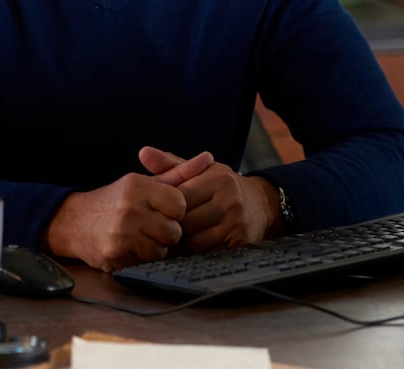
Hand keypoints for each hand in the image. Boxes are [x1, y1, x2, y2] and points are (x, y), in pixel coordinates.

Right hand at [42, 150, 213, 271]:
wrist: (74, 221)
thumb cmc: (115, 200)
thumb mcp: (143, 181)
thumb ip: (178, 173)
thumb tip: (208, 157)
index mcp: (138, 186)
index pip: (180, 205)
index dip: (175, 210)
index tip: (163, 209)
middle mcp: (129, 208)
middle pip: (174, 231)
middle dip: (167, 231)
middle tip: (151, 224)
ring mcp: (121, 233)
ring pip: (162, 250)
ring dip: (155, 247)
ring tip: (140, 235)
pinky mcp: (115, 255)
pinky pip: (145, 263)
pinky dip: (141, 258)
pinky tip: (130, 247)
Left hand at [139, 146, 278, 252]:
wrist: (261, 204)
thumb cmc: (223, 186)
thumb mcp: (202, 170)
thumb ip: (171, 163)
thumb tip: (142, 152)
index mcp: (218, 179)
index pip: (180, 197)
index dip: (166, 206)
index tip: (159, 209)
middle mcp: (230, 200)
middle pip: (186, 221)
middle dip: (172, 225)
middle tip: (162, 226)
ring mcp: (236, 223)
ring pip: (194, 240)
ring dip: (182, 241)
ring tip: (175, 235)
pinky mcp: (240, 242)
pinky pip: (206, 252)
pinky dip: (195, 250)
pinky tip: (191, 244)